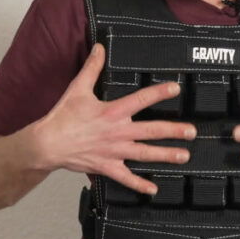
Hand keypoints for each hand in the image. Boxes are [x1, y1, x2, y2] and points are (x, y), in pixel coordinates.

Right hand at [31, 43, 196, 194]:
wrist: (48, 144)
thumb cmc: (62, 117)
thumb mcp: (78, 88)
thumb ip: (92, 68)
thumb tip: (99, 48)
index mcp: (113, 112)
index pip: (141, 99)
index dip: (160, 92)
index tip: (176, 88)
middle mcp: (118, 132)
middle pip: (151, 130)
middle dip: (173, 131)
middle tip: (191, 132)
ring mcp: (114, 151)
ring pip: (145, 154)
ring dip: (166, 155)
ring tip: (184, 156)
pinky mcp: (107, 166)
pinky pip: (126, 177)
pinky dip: (139, 184)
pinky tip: (152, 189)